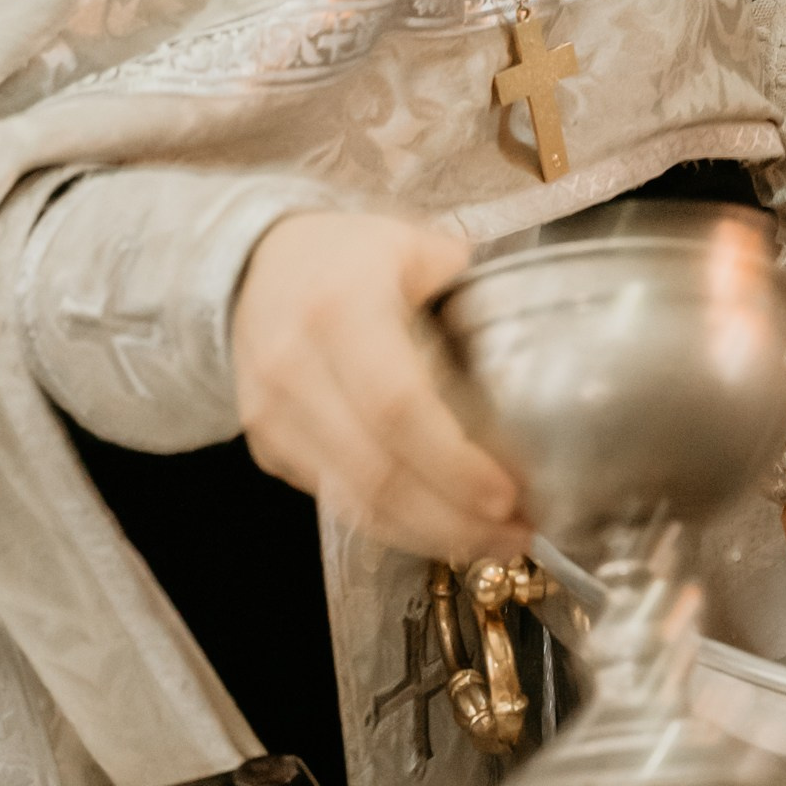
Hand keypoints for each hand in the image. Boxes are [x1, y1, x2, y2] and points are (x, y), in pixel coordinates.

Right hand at [232, 211, 526, 561]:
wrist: (254, 266)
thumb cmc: (348, 256)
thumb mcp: (410, 244)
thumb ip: (471, 288)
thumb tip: (531, 343)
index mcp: (340, 310)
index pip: (397, 407)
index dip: (453, 464)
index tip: (508, 496)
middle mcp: (295, 368)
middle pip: (377, 473)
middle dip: (454, 520)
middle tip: (518, 535)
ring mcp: (272, 415)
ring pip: (354, 502)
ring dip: (429, 535)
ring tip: (493, 542)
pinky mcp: (268, 448)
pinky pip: (336, 502)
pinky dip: (395, 524)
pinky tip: (444, 526)